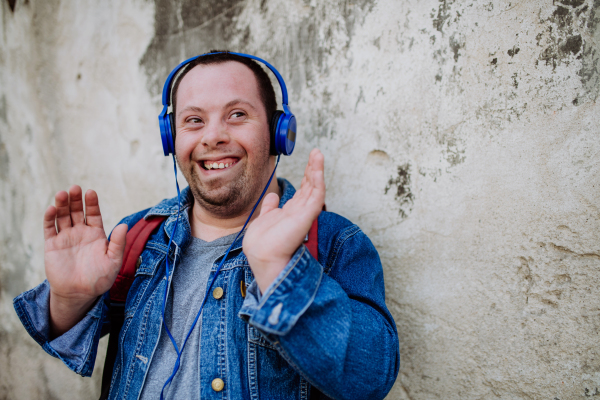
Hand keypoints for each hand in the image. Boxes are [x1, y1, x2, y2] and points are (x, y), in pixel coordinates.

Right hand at [44, 185, 126, 336]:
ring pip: (62, 216)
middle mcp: (80, 232)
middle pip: (76, 211)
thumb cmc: (99, 279)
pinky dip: (50, 218)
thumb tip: (125, 225)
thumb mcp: (113, 261)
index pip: (93, 213)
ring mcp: (66, 237)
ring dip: (61, 205)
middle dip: (75, 199)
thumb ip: (118, 243)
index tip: (90, 192)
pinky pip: (50, 228)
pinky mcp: (52, 245)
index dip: (91, 203)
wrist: (79, 294)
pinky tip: (52, 209)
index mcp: (96, 234)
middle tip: (74, 188)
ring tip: (62, 194)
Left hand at [243, 149, 324, 292]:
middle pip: (311, 185)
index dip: (306, 175)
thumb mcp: (264, 219)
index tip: (309, 162)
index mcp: (291, 212)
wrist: (263, 255)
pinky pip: (316, 194)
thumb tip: (273, 196)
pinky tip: (317, 167)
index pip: (303, 190)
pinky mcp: (307, 214)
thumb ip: (270, 208)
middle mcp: (300, 211)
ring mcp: (305, 212)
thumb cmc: (262, 243)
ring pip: (315, 187)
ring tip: (318, 154)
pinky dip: (318, 179)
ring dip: (317, 169)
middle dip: (314, 168)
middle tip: (316, 153)